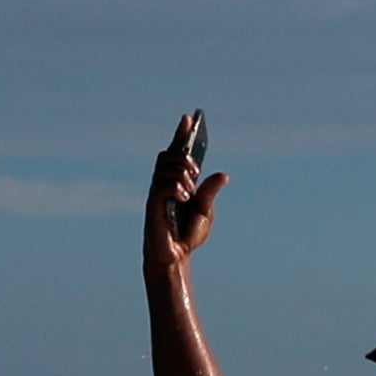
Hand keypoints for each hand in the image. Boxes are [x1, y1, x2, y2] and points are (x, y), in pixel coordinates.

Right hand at [149, 112, 225, 262]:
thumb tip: (223, 174)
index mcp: (176, 182)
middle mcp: (163, 184)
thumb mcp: (205, 212)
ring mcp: (156, 194)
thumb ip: (210, 192)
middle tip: (197, 171)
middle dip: (183, 157)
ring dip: (181, 173)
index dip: (180, 134)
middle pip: (167, 155)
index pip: (176, 152)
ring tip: (191, 191)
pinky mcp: (152, 206)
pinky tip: (184, 199)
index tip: (188, 117)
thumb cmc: (186, 235)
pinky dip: (175, 188)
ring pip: (164, 167)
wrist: (176, 258)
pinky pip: (161, 186)